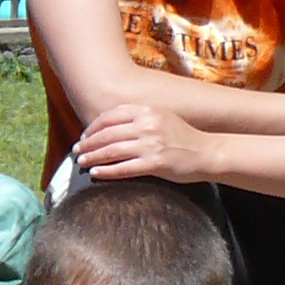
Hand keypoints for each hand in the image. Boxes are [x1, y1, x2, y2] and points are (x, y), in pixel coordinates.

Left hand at [71, 102, 213, 184]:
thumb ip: (139, 118)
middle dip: (88, 144)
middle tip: (77, 151)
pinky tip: (96, 174)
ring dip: (92, 157)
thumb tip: (109, 127)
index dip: (93, 127)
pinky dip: (106, 171)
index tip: (84, 136)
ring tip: (81, 162)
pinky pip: (123, 168)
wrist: (207, 153)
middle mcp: (147, 125)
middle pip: (107, 134)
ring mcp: (151, 144)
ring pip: (111, 151)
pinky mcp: (155, 163)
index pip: (110, 116)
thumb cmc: (182, 137)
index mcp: (147, 111)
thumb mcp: (162, 118)